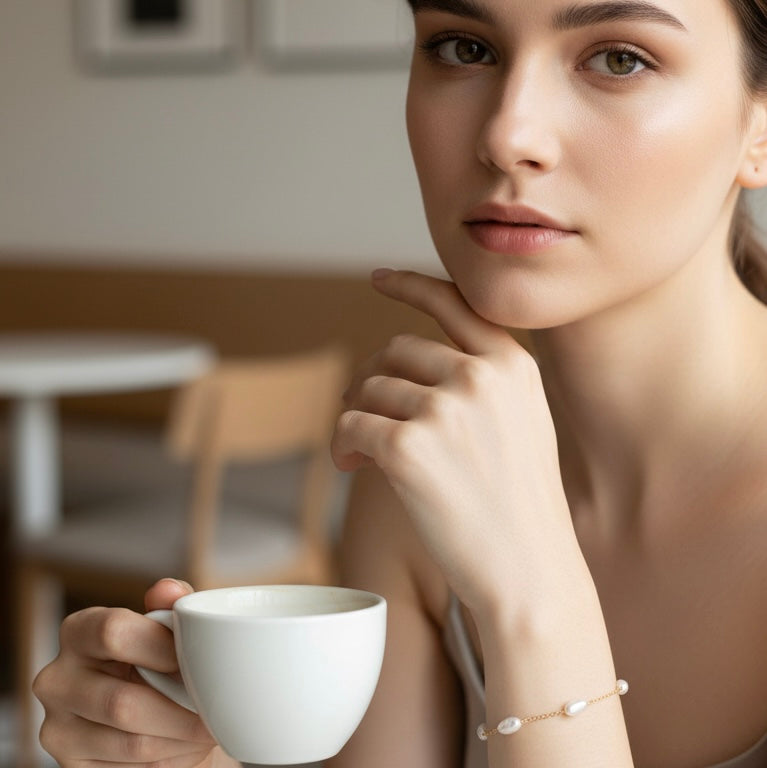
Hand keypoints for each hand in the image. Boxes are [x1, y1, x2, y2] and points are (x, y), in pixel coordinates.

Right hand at [34, 579, 220, 767]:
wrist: (151, 716)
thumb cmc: (161, 661)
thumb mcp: (169, 626)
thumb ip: (171, 605)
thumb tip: (169, 590)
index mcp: (79, 630)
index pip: (113, 631)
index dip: (162, 648)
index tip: (198, 659)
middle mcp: (56, 678)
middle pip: (122, 701)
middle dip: (181, 708)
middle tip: (216, 706)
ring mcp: (57, 728)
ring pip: (132, 741)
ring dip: (181, 737)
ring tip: (208, 727)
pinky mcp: (71, 767)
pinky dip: (169, 759)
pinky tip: (185, 745)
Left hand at [332, 270, 581, 619]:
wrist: (531, 574)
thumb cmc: (521, 509)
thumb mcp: (522, 426)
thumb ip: (481, 386)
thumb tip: (405, 366)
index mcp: (513, 366)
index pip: (454, 303)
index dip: (411, 285)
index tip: (378, 278)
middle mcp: (481, 377)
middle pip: (395, 349)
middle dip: (373, 379)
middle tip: (363, 415)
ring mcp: (445, 409)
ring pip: (369, 388)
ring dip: (355, 416)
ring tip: (359, 452)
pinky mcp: (407, 447)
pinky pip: (351, 425)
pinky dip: (342, 444)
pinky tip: (350, 466)